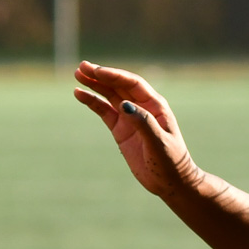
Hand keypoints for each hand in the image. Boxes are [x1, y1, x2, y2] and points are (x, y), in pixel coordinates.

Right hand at [72, 62, 201, 199]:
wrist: (170, 181)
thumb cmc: (170, 161)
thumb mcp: (158, 143)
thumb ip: (143, 122)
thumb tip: (124, 104)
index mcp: (155, 106)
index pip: (132, 84)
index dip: (114, 76)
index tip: (96, 71)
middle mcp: (142, 107)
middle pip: (118, 85)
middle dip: (101, 75)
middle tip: (82, 67)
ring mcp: (130, 117)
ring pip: (110, 95)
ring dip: (94, 84)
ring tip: (78, 75)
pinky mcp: (120, 129)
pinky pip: (104, 111)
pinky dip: (92, 102)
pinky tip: (80, 94)